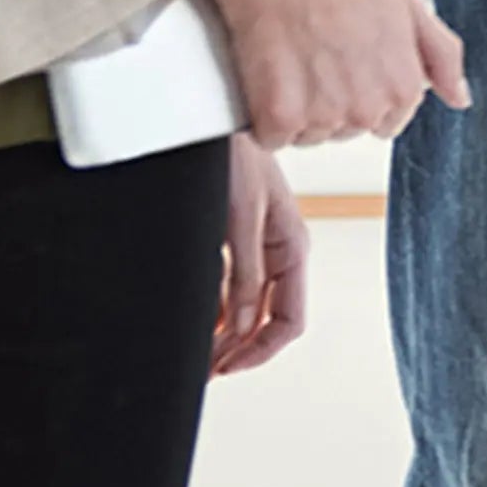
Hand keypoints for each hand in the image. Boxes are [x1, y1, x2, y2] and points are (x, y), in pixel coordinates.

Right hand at [194, 0, 469, 152]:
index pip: (387, 123)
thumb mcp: (410, 9)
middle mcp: (366, 107)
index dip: (364, 94)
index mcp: (402, 87)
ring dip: (297, 110)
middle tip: (319, 57)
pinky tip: (271, 78)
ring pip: (309, 136)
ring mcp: (323, 114)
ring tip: (295, 62)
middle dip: (332, 103)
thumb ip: (442, 58)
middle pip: (346, 131)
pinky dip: (266, 116)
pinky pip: (271, 137)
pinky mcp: (279, 116)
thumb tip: (460, 98)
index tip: (349, 68)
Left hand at [212, 136, 312, 374]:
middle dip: (237, 347)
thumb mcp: (240, 217)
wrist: (208, 116)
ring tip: (194, 350)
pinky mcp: (229, 235)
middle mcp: (277, 252)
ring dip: (221, 331)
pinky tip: (193, 316)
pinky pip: (224, 284)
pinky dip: (210, 305)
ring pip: (242, 305)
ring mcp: (253, 245)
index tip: (227, 367)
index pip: (288, 320)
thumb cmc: (232, 154)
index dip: (260, 349)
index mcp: (292, 248)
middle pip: (264, 319)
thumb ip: (244, 272)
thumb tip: (240, 325)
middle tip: (204, 369)